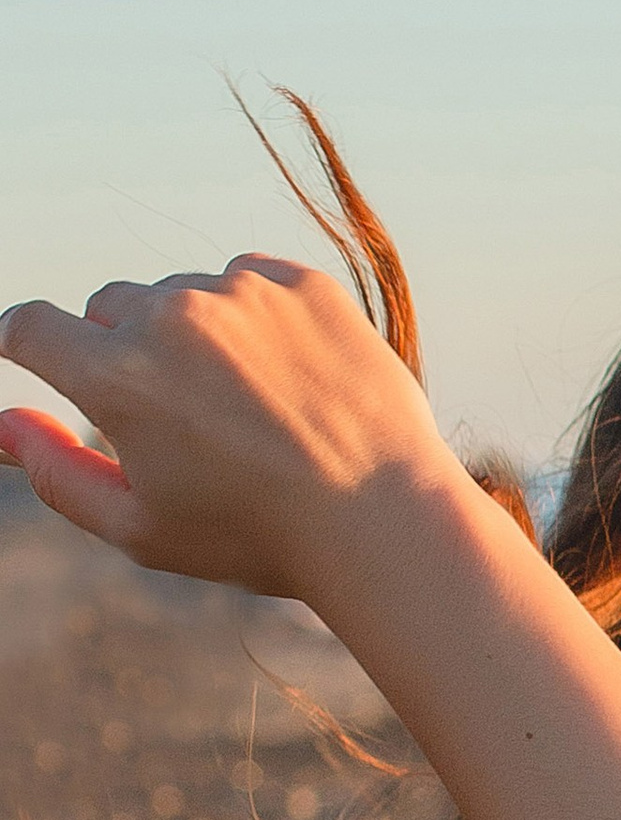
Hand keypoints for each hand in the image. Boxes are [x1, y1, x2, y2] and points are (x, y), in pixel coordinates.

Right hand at [0, 255, 455, 599]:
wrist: (384, 518)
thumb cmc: (256, 536)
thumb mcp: (140, 527)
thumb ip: (55, 473)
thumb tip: (3, 424)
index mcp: (117, 376)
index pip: (31, 328)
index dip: (24, 343)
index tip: (33, 354)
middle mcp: (172, 317)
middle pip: (111, 307)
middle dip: (125, 350)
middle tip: (179, 419)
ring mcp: (242, 292)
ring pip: (184, 296)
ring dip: (196, 336)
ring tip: (249, 410)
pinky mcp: (303, 284)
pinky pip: (251, 282)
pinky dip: (256, 321)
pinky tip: (289, 382)